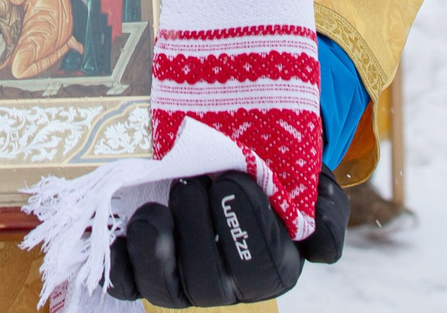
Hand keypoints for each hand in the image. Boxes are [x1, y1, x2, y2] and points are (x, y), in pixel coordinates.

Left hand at [108, 169, 348, 306]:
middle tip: (196, 182)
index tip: (236, 179)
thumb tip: (318, 240)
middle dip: (200, 230)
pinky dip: (120, 259)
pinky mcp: (142, 272)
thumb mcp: (312, 186)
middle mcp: (225, 286)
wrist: (227, 157)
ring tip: (158, 206)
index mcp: (271, 270)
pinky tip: (124, 227)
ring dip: (157, 248)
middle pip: (209, 283)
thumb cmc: (272, 176)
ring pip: (165, 290)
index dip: (248, 226)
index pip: (263, 268)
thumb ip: (325, 213)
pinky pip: (125, 282)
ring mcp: (181, 283)